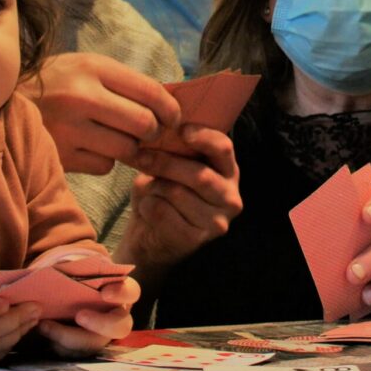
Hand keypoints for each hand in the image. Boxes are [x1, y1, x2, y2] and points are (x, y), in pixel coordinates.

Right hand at [30, 53, 179, 173]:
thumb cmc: (54, 83)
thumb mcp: (85, 67)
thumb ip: (122, 83)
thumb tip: (169, 104)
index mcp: (92, 68)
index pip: (151, 92)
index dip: (171, 110)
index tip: (174, 118)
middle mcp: (81, 97)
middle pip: (144, 124)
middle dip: (154, 132)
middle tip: (150, 133)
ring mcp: (69, 129)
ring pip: (127, 149)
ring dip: (131, 148)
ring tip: (121, 138)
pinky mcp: (60, 156)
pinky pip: (104, 166)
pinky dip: (106, 160)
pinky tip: (92, 147)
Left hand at [35, 276, 139, 358]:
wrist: (64, 298)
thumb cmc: (76, 281)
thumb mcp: (76, 272)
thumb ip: (73, 271)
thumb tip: (55, 270)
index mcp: (121, 293)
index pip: (132, 292)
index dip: (121, 293)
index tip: (105, 293)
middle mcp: (118, 317)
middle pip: (121, 327)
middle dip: (101, 324)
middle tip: (79, 316)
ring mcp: (103, 337)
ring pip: (95, 345)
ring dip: (70, 337)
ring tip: (45, 325)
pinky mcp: (85, 350)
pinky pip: (76, 354)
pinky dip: (58, 345)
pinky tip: (44, 332)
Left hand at [117, 125, 241, 269]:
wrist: (149, 236)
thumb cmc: (163, 192)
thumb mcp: (170, 167)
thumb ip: (173, 152)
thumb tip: (156, 133)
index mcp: (228, 173)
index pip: (224, 149)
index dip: (204, 136)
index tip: (181, 130)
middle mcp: (231, 198)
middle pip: (199, 175)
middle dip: (166, 163)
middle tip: (140, 156)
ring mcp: (216, 223)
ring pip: (177, 193)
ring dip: (154, 188)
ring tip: (150, 191)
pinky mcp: (195, 240)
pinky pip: (162, 213)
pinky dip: (147, 207)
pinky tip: (148, 210)